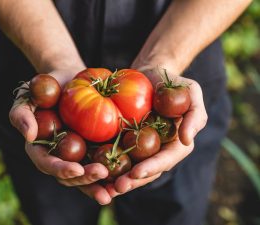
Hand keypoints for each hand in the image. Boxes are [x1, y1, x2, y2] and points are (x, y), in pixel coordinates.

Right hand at [9, 70, 111, 204]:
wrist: (69, 80)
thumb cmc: (46, 87)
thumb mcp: (27, 96)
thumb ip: (21, 115)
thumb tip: (28, 137)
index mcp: (41, 149)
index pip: (47, 164)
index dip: (60, 169)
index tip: (76, 169)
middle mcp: (59, 156)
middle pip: (69, 176)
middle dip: (85, 180)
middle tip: (101, 174)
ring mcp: (78, 154)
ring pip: (86, 176)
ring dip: (99, 184)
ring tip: (115, 189)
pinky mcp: (93, 148)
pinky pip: (102, 162)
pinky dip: (112, 173)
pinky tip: (125, 177)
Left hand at [107, 67, 207, 195]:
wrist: (149, 75)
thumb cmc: (173, 83)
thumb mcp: (191, 92)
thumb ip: (195, 115)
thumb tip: (187, 140)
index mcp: (176, 143)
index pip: (166, 159)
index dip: (153, 167)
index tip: (138, 172)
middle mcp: (158, 150)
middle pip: (147, 170)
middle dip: (133, 181)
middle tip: (117, 187)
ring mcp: (141, 148)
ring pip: (131, 169)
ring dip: (119, 180)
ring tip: (104, 190)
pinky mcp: (125, 141)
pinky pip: (117, 155)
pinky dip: (108, 166)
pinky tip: (95, 172)